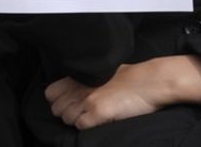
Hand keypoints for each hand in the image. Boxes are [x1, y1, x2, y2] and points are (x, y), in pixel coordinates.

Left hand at [46, 62, 164, 129]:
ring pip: (67, 119)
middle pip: (57, 109)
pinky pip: (81, 126)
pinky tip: (99, 121)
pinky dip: (87, 126)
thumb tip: (75, 89)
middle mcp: (79, 89)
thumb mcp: (100, 73)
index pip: (50, 93)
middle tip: (83, 113)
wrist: (150, 82)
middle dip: (68, 113)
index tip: (69, 104)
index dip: (58, 101)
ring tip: (93, 117)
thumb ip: (85, 81)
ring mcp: (88, 100)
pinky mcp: (99, 112)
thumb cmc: (130, 78)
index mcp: (78, 78)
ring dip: (78, 121)